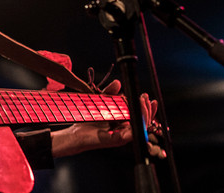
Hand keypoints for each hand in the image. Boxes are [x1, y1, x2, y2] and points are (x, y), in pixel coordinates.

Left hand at [51, 80, 165, 158]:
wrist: (76, 133)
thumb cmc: (88, 119)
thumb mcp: (100, 102)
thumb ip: (109, 93)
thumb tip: (118, 82)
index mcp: (122, 124)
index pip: (139, 116)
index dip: (146, 107)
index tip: (146, 96)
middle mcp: (125, 131)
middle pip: (143, 122)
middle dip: (148, 109)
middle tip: (146, 97)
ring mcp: (122, 136)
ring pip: (140, 127)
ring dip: (145, 114)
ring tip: (143, 102)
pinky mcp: (118, 140)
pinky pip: (133, 132)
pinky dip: (137, 123)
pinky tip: (137, 113)